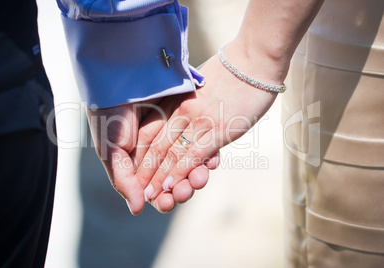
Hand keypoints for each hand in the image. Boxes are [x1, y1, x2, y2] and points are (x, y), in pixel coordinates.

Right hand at [87, 97, 219, 214]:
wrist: (122, 79)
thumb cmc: (110, 117)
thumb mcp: (111, 150)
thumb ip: (124, 180)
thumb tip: (138, 210)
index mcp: (140, 162)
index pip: (155, 187)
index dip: (161, 198)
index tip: (165, 203)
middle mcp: (160, 153)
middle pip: (175, 180)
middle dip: (180, 189)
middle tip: (181, 194)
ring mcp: (176, 140)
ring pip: (191, 167)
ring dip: (195, 176)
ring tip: (197, 178)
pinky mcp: (190, 125)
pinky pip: (204, 145)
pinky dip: (207, 156)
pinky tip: (208, 162)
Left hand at [138, 41, 277, 200]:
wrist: (254, 60)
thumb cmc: (231, 72)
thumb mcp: (200, 85)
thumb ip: (188, 103)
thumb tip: (182, 119)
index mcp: (175, 100)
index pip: (148, 131)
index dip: (138, 154)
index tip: (133, 170)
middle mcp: (182, 111)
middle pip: (155, 146)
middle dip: (144, 171)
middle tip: (136, 191)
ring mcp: (199, 121)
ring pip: (171, 155)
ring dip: (159, 179)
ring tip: (150, 196)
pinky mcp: (218, 130)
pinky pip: (193, 155)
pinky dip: (180, 172)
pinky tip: (171, 186)